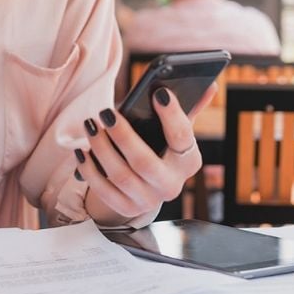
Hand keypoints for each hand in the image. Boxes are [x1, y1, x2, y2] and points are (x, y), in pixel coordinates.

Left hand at [77, 83, 216, 225]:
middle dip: (123, 136)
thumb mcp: (175, 133)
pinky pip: (103, 190)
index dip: (172, 115)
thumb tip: (211, 85)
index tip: (158, 92)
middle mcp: (171, 185)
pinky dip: (90, 169)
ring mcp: (148, 199)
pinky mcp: (126, 207)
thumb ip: (189, 109)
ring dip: (101, 148)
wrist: (147, 187)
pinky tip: (82, 150)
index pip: (182, 138)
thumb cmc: (161, 149)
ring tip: (90, 125)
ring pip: (120, 175)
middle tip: (106, 112)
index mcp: (188, 161)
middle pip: (144, 162)